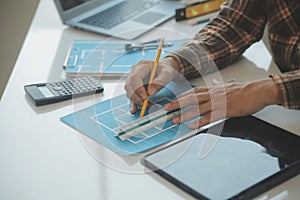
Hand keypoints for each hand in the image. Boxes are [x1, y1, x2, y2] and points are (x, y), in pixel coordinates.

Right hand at [125, 56, 180, 113]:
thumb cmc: (165, 71)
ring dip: (136, 100)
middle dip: (135, 96)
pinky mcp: (135, 87)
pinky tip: (135, 110)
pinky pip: (132, 96)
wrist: (164, 71)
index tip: (145, 97)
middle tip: (144, 103)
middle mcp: (135, 73)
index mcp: (142, 66)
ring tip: (148, 105)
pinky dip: (134, 103)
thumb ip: (160, 82)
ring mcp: (133, 80)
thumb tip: (150, 93)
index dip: (138, 88)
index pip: (135, 77)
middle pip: (128, 85)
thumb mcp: (167, 74)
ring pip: (129, 91)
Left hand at [164, 78, 281, 127]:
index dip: (181, 97)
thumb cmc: (245, 90)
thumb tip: (214, 84)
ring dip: (185, 114)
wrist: (258, 92)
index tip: (172, 101)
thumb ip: (218, 86)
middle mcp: (213, 94)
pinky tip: (191, 126)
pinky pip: (209, 117)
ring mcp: (218, 102)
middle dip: (178, 104)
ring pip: (197, 108)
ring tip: (175, 120)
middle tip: (167, 109)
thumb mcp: (228, 86)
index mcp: (213, 89)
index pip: (193, 92)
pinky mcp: (225, 111)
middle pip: (191, 99)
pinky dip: (199, 122)